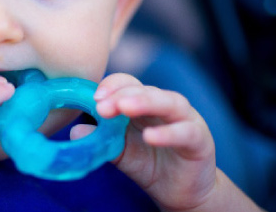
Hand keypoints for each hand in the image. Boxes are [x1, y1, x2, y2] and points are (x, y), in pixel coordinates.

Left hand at [73, 73, 216, 210]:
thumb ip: (101, 140)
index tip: (93, 99)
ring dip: (144, 102)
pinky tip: (150, 137)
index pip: (126, 83)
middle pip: (144, 88)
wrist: (182, 191)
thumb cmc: (150, 163)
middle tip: (102, 106)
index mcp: (143, 102)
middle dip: (120, 94)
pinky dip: (167, 133)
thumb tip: (75, 131)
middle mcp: (164, 104)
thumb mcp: (120, 151)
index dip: (110, 87)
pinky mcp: (200, 139)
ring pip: (167, 102)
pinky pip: (185, 131)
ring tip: (124, 108)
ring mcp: (185, 118)